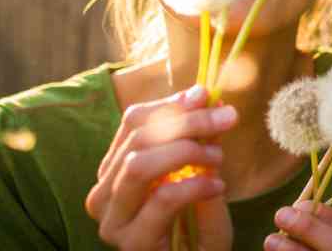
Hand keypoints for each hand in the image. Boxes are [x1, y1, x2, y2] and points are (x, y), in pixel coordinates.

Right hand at [85, 84, 236, 249]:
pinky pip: (161, 199)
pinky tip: (218, 187)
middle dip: (188, 122)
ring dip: (187, 151)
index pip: (133, 122)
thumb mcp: (203, 178)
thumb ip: (201, 141)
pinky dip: (195, 185)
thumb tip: (204, 95)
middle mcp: (104, 195)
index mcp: (114, 171)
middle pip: (139, 139)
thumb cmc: (197, 231)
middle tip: (227, 118)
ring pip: (139, 165)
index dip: (173, 103)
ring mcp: (113, 221)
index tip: (209, 97)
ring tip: (218, 159)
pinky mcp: (132, 244)